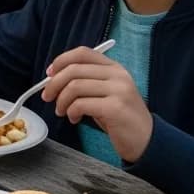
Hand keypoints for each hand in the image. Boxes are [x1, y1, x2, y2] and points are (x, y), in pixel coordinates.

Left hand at [42, 46, 153, 161]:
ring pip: (74, 87)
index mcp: (114, 68)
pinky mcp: (115, 108)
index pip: (83, 53)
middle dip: (54, 84)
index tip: (49, 74)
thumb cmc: (119, 117)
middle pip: (74, 69)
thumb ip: (85, 81)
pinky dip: (71, 112)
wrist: (146, 140)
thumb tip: (53, 77)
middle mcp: (118, 75)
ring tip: (62, 111)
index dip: (61, 60)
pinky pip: (80, 104)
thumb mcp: (104, 93)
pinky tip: (74, 119)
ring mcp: (118, 90)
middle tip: (47, 97)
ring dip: (61, 101)